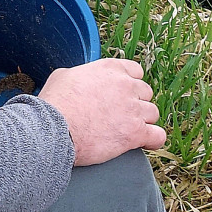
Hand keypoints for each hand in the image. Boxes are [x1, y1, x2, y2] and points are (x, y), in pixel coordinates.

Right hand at [37, 58, 166, 166]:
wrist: (53, 130)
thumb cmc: (54, 104)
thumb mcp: (62, 76)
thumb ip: (80, 74)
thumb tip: (79, 79)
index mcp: (110, 69)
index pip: (135, 71)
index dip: (129, 84)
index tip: (121, 94)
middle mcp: (126, 86)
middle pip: (145, 93)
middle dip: (135, 103)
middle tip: (120, 114)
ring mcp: (133, 109)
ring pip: (152, 113)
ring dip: (142, 121)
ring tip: (126, 130)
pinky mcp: (136, 133)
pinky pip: (158, 136)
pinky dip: (152, 140)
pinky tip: (143, 142)